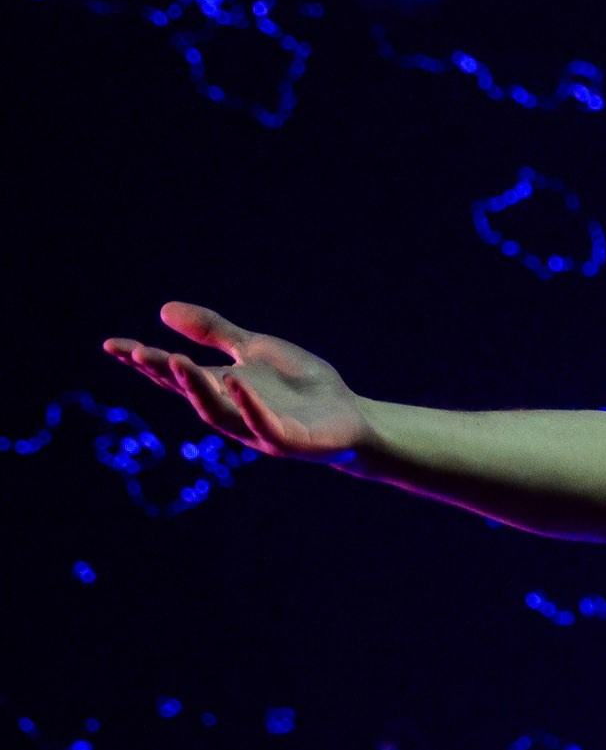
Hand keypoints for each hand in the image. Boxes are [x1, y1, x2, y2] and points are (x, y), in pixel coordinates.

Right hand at [102, 303, 372, 461]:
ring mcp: (256, 427)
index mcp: (220, 386)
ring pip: (216, 413)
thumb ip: (214, 332)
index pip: (175, 374)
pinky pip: (262, 423)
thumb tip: (163, 309)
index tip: (112, 345)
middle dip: (163, 373)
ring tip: (176, 360)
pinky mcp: (286, 440)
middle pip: (188, 393)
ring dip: (196, 388)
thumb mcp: (254, 349)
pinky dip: (247, 404)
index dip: (144, 361)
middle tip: (137, 353)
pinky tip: (235, 381)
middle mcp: (231, 409)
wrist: (349, 416)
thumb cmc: (299, 387)